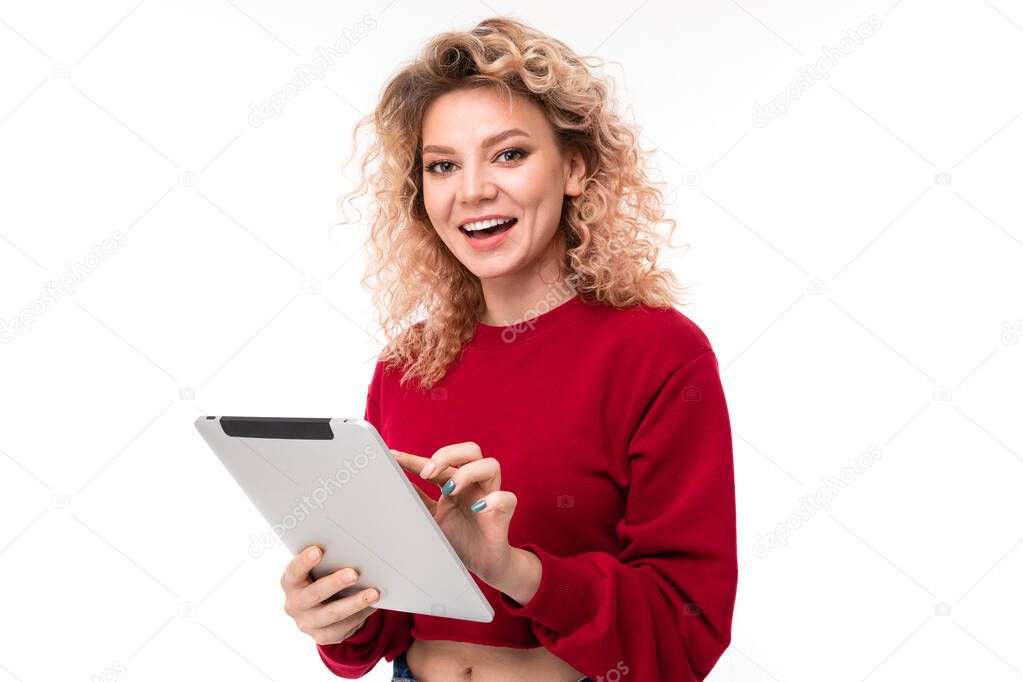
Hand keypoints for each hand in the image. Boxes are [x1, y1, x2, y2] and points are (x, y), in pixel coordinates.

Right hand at [280, 545, 380, 645]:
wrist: (318, 610)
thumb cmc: (320, 579)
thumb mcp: (316, 570)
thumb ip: (326, 562)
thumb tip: (353, 552)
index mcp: (290, 582)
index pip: (294, 571)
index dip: (304, 561)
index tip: (318, 551)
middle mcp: (294, 604)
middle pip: (315, 594)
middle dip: (335, 583)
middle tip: (354, 574)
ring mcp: (307, 623)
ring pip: (333, 613)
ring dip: (355, 603)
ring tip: (373, 593)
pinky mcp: (322, 636)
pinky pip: (343, 627)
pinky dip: (360, 614)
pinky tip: (372, 605)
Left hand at [391, 442, 517, 584]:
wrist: (482, 563)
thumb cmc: (459, 538)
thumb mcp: (431, 518)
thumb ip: (418, 500)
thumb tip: (394, 484)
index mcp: (456, 482)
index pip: (438, 462)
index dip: (415, 458)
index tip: (394, 457)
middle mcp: (474, 484)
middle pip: (470, 450)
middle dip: (447, 455)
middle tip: (427, 473)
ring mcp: (490, 495)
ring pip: (491, 465)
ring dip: (467, 473)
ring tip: (449, 491)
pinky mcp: (503, 513)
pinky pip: (507, 498)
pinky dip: (493, 500)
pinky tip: (477, 510)